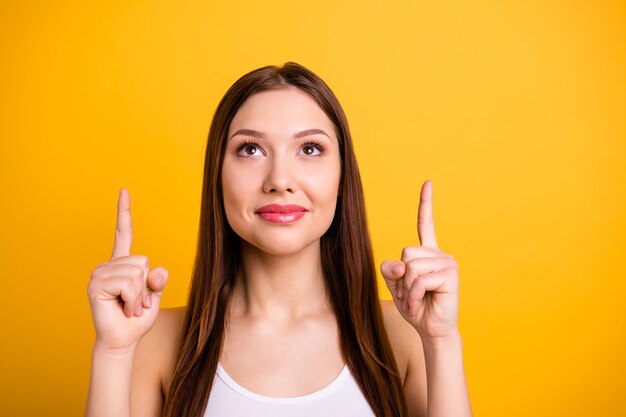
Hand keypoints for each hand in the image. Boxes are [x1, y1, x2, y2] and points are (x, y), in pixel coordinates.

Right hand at [87, 188, 168, 352]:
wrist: (123, 340)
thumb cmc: (137, 318)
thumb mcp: (154, 295)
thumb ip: (158, 279)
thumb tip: (157, 270)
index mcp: (123, 263)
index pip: (124, 232)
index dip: (124, 211)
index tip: (123, 190)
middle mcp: (109, 265)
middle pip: (143, 261)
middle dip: (146, 286)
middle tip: (135, 303)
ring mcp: (100, 273)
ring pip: (137, 273)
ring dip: (139, 295)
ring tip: (129, 306)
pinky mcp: (96, 285)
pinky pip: (128, 283)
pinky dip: (132, 299)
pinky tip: (123, 308)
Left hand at [380, 180, 459, 339]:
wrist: (432, 330)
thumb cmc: (415, 307)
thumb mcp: (396, 285)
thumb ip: (391, 269)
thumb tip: (402, 265)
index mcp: (427, 252)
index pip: (425, 223)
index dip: (425, 203)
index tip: (428, 182)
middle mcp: (440, 254)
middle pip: (406, 253)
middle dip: (402, 278)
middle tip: (410, 294)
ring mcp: (448, 263)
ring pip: (411, 267)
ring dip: (407, 289)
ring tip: (417, 300)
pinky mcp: (450, 275)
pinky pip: (419, 280)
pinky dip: (414, 296)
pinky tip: (422, 304)